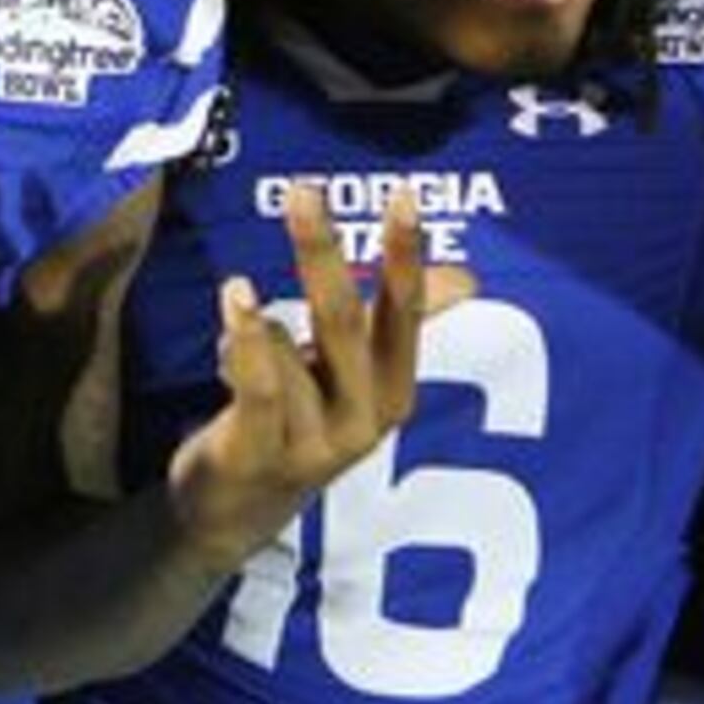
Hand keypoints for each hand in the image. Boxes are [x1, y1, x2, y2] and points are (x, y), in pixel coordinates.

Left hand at [163, 185, 444, 567]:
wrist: (237, 511)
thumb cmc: (298, 423)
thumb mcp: (351, 376)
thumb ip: (397, 324)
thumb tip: (466, 278)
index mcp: (391, 390)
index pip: (404, 313)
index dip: (405, 255)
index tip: (403, 195)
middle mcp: (363, 419)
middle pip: (345, 322)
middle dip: (324, 253)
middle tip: (303, 191)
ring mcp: (314, 443)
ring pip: (290, 351)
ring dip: (256, 324)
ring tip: (237, 302)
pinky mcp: (262, 454)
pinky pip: (260, 388)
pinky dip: (249, 339)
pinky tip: (237, 296)